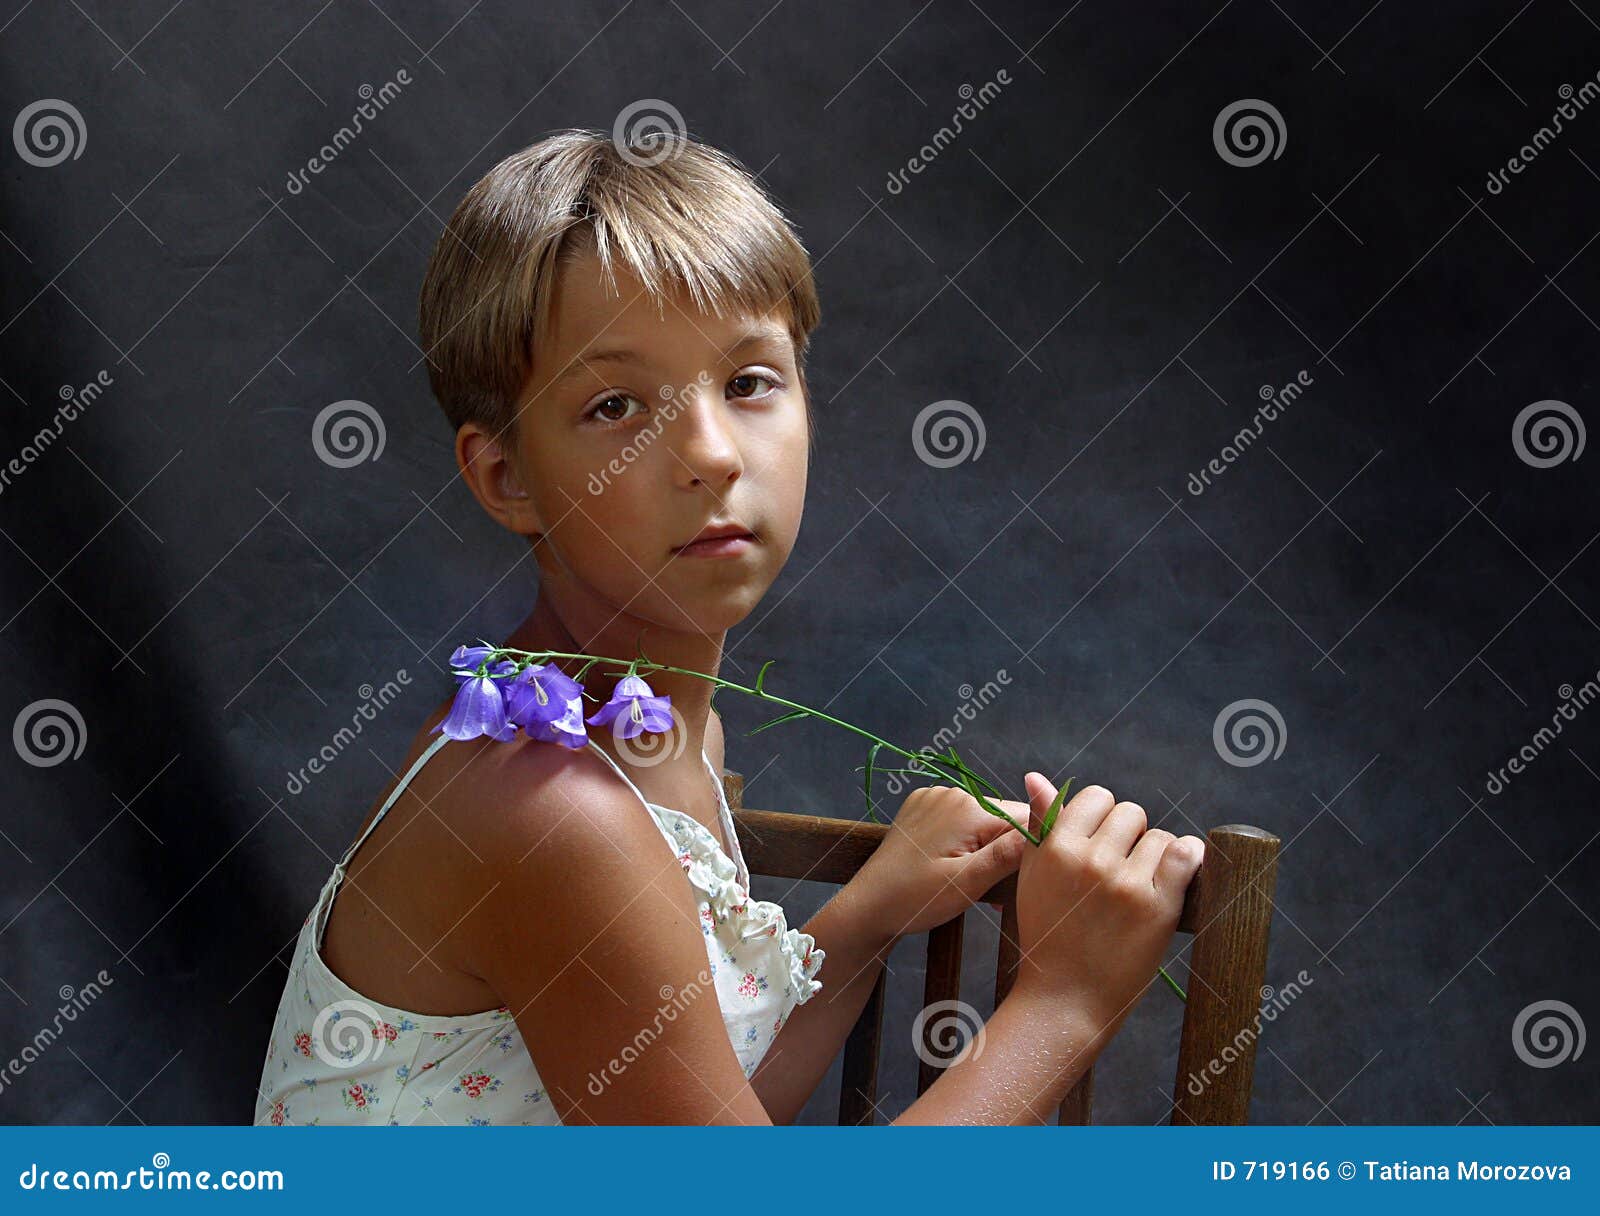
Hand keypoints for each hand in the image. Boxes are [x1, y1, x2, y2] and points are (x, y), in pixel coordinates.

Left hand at [852, 783, 1031, 939]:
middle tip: (995, 888)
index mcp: (968, 808)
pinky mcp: (923, 808)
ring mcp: (935, 798)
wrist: (868, 905)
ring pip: (984, 819)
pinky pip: (960, 819)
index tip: (1023, 880)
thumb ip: (1007, 856)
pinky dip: (967, 840)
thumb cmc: (915, 899)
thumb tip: (1047, 831)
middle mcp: (953, 793)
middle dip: (1008, 850)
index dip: (1031, 849)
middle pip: (1005, 817)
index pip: (1025, 818)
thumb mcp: (966, 884)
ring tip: (973, 880)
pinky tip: (954, 866)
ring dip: (988, 847)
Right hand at [1012, 773, 1202, 1033]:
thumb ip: (1040, 824)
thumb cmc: (1048, 936)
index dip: (1102, 818)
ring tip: (1140, 884)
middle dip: (1129, 835)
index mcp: (1054, 848)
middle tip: (1120, 869)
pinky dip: (1188, 858)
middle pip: (1130, 812)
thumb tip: (1036, 776)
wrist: (1065, 999)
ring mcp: (1124, 883)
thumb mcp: (1032, 876)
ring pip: (1158, 835)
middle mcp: (1089, 860)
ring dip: (1155, 855)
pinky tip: (1179, 869)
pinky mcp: (1156, 906)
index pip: (1095, 797)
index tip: (1101, 844)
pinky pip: (1185, 854)